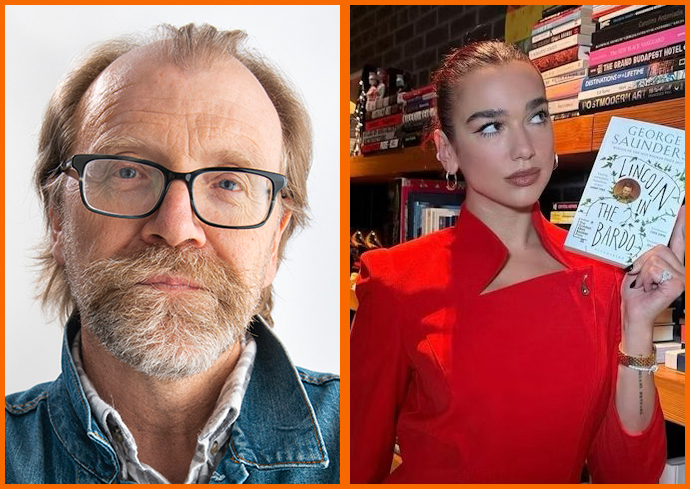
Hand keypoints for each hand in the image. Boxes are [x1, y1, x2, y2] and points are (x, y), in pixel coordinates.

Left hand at [621, 205, 684, 327]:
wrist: (634, 311)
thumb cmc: (635, 292)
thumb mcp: (638, 267)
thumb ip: (647, 253)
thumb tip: (648, 238)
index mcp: (672, 262)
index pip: (679, 239)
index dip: (682, 223)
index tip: (682, 207)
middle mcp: (680, 267)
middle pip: (658, 247)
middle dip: (642, 261)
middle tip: (641, 277)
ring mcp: (682, 275)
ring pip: (654, 257)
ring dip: (642, 271)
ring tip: (644, 283)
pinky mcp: (678, 282)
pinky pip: (654, 267)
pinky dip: (644, 277)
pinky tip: (648, 287)